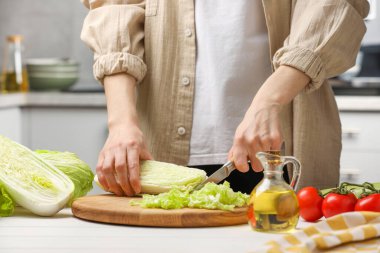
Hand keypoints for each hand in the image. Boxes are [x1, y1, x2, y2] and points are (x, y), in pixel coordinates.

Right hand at [96, 73, 152, 195]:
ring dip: (113, 183)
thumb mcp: (144, 147)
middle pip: (120, 168)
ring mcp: (109, 150)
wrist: (122, 126)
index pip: (133, 165)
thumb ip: (148, 160)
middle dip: (124, 184)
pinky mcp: (102, 153)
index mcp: (132, 146)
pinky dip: (103, 179)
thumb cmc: (135, 137)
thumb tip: (155, 176)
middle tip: (129, 194)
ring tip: (119, 193)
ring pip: (108, 169)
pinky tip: (108, 187)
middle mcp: (119, 148)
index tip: (137, 189)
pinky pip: (99, 168)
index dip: (134, 179)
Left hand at [228, 102, 282, 171]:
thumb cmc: (251, 123)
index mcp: (240, 141)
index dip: (243, 167)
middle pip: (257, 167)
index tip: (246, 165)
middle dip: (258, 163)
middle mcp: (251, 142)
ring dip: (266, 156)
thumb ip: (235, 151)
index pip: (240, 165)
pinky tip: (270, 142)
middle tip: (258, 154)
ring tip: (264, 145)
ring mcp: (265, 141)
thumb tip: (232, 163)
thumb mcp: (238, 134)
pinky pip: (276, 155)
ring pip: (267, 163)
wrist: (264, 108)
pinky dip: (274, 151)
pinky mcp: (276, 140)